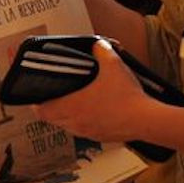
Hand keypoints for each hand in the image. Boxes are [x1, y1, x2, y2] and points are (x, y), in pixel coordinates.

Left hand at [34, 40, 153, 143]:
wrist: (146, 119)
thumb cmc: (126, 94)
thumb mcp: (113, 64)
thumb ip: (101, 50)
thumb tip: (96, 44)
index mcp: (72, 106)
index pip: (42, 111)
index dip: (37, 103)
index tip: (37, 95)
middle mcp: (75, 123)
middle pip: (52, 119)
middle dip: (50, 108)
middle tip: (54, 95)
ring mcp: (87, 133)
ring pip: (67, 126)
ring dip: (66, 116)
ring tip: (73, 102)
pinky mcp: (100, 138)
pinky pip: (83, 131)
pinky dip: (82, 122)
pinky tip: (93, 111)